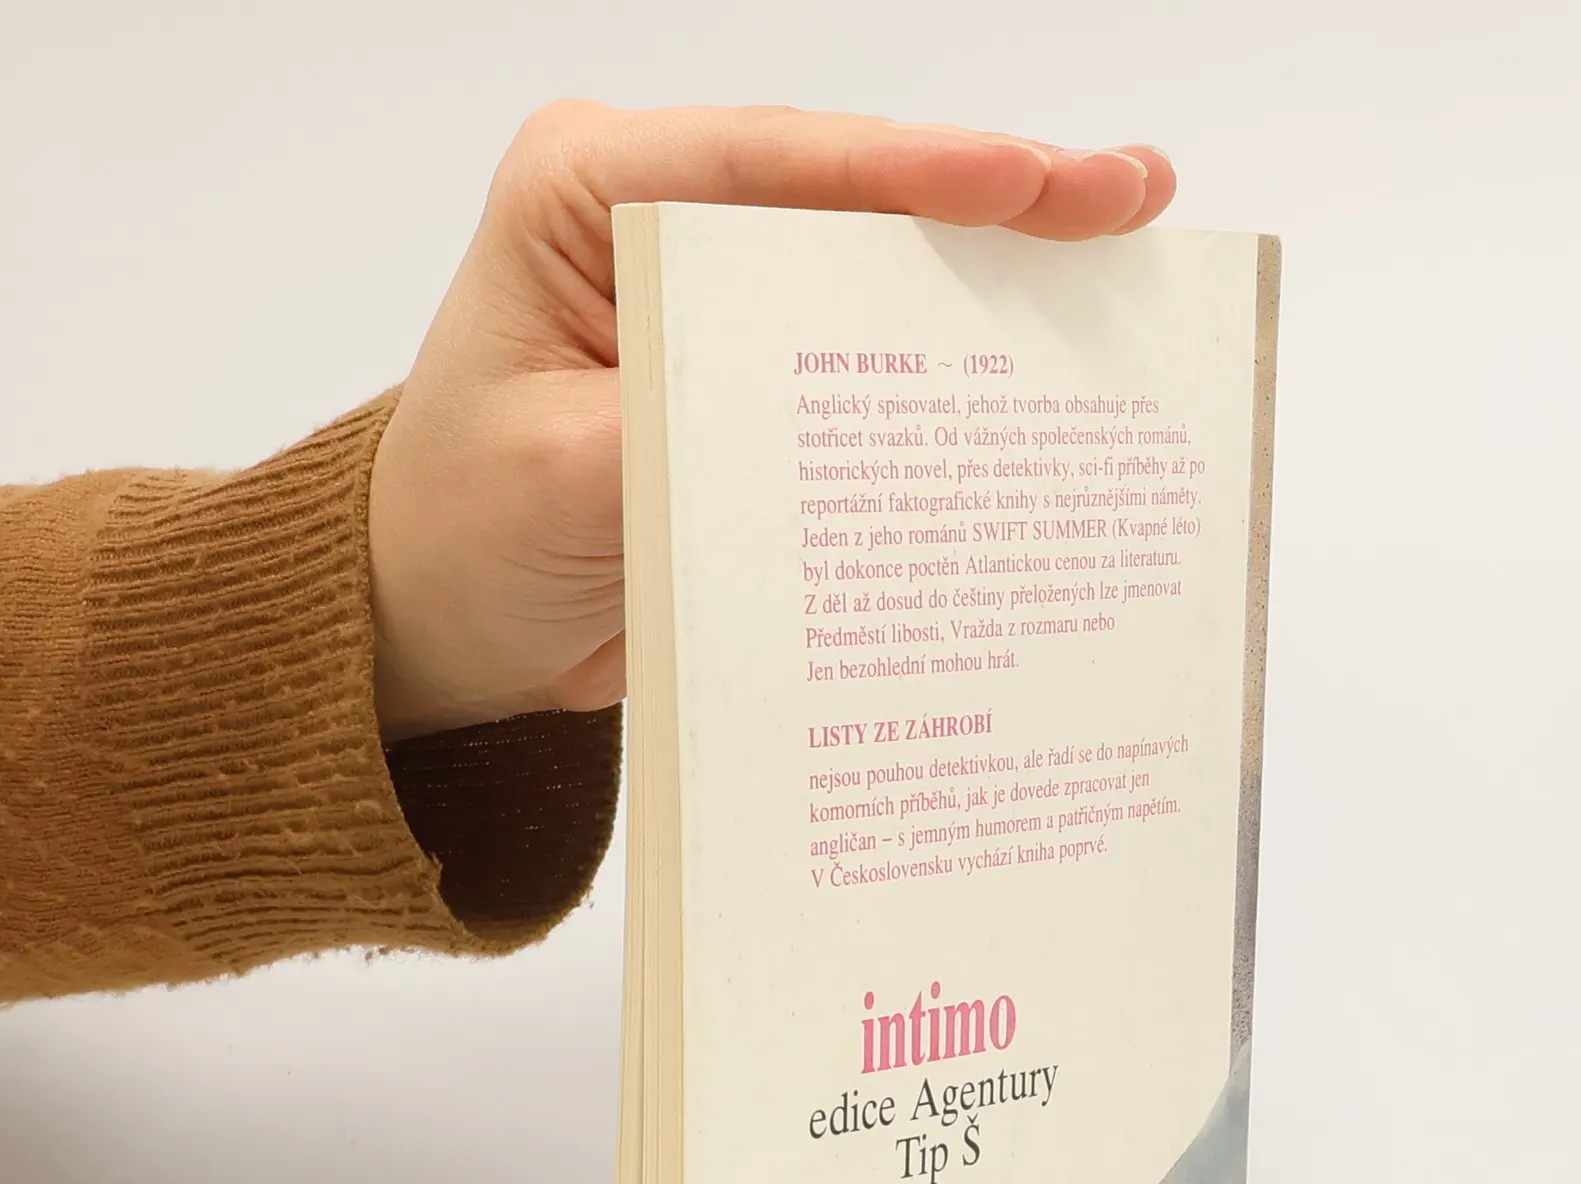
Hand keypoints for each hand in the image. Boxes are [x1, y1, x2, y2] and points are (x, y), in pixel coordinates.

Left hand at [366, 102, 1175, 740]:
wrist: (450, 624)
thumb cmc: (465, 535)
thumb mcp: (563, 478)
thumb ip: (691, 432)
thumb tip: (840, 435)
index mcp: (590, 195)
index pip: (770, 161)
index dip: (911, 169)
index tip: (1030, 179)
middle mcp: (666, 225)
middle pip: (852, 199)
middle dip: (996, 202)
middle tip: (1130, 199)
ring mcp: (723, 302)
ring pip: (881, 273)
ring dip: (1001, 277)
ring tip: (1127, 253)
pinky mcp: (760, 384)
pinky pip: (872, 365)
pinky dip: (959, 369)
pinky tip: (1050, 362)